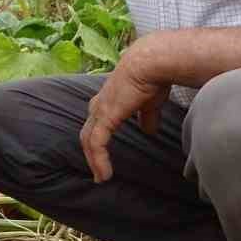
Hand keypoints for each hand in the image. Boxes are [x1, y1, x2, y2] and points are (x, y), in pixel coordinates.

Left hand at [80, 37, 172, 183]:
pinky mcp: (104, 117)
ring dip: (93, 160)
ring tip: (100, 177)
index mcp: (110, 100)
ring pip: (89, 140)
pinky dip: (99, 160)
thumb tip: (148, 130)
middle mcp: (100, 104)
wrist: (150, 63)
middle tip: (98, 171)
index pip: (98, 123)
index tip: (104, 155)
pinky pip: (96, 143)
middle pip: (88, 133)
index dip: (99, 140)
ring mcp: (100, 110)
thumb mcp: (150, 103)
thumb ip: (147, 117)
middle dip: (92, 153)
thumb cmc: (152, 78)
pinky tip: (104, 174)